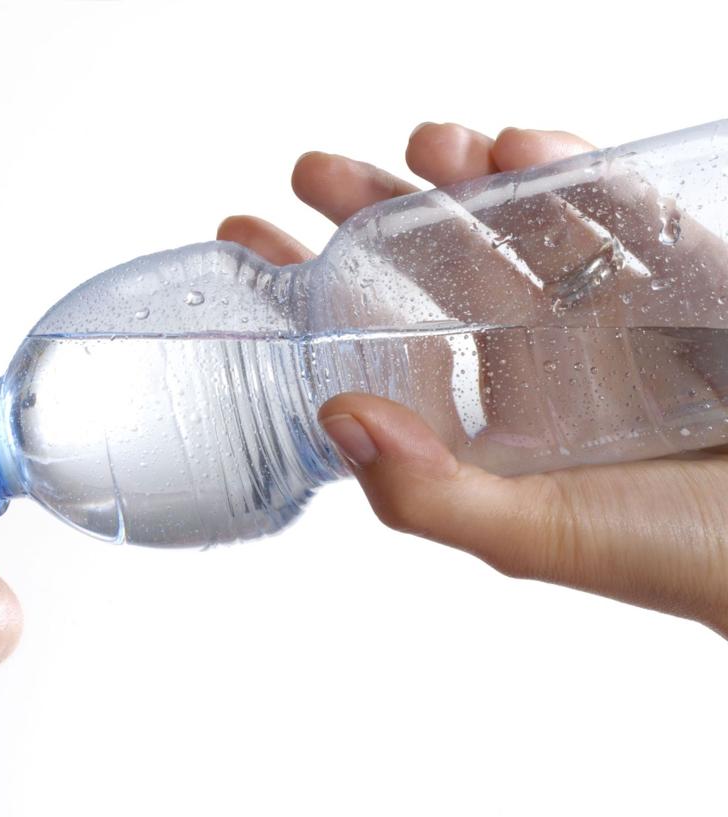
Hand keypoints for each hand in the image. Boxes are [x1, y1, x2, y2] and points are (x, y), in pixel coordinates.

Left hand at [217, 124, 727, 637]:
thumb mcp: (535, 535)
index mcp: (487, 419)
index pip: (382, 342)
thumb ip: (430, 492)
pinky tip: (522, 148)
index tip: (253, 240)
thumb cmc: (679, 554)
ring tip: (428, 144)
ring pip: (521, 227)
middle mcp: (535, 360)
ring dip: (467, 179)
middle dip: (375, 213)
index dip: (315, 291)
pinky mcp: (681, 277)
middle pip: (436, 269)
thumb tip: (333, 419)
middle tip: (315, 169)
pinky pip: (621, 211)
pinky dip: (572, 173)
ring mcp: (607, 312)